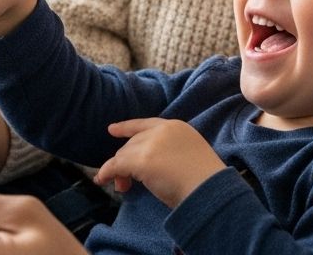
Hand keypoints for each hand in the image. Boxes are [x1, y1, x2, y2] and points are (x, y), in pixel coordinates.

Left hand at [92, 118, 225, 207]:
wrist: (209, 189)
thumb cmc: (204, 181)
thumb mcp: (188, 155)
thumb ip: (170, 152)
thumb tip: (151, 166)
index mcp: (177, 127)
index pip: (145, 124)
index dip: (127, 127)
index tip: (112, 129)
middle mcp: (162, 130)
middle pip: (133, 143)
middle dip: (125, 161)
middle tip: (125, 184)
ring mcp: (151, 144)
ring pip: (124, 154)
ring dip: (118, 171)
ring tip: (121, 187)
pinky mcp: (141, 159)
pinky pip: (116, 165)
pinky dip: (107, 173)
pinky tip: (103, 180)